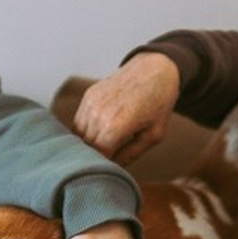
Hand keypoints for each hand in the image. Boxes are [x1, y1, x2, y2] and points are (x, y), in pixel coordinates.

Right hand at [73, 51, 180, 165]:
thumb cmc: (159, 103)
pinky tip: (101, 130)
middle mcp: (97, 114)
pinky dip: (86, 130)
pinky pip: (78, 121)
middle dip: (96, 156)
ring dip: (88, 144)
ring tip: (106, 145)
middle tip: (110, 159)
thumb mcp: (153, 135)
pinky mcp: (88, 96)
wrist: (155, 68)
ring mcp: (90, 103)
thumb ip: (131, 154)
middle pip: (86, 148)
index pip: (98, 157)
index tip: (113, 170)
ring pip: (78, 135)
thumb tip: (114, 168)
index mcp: (115, 126)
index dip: (105, 166)